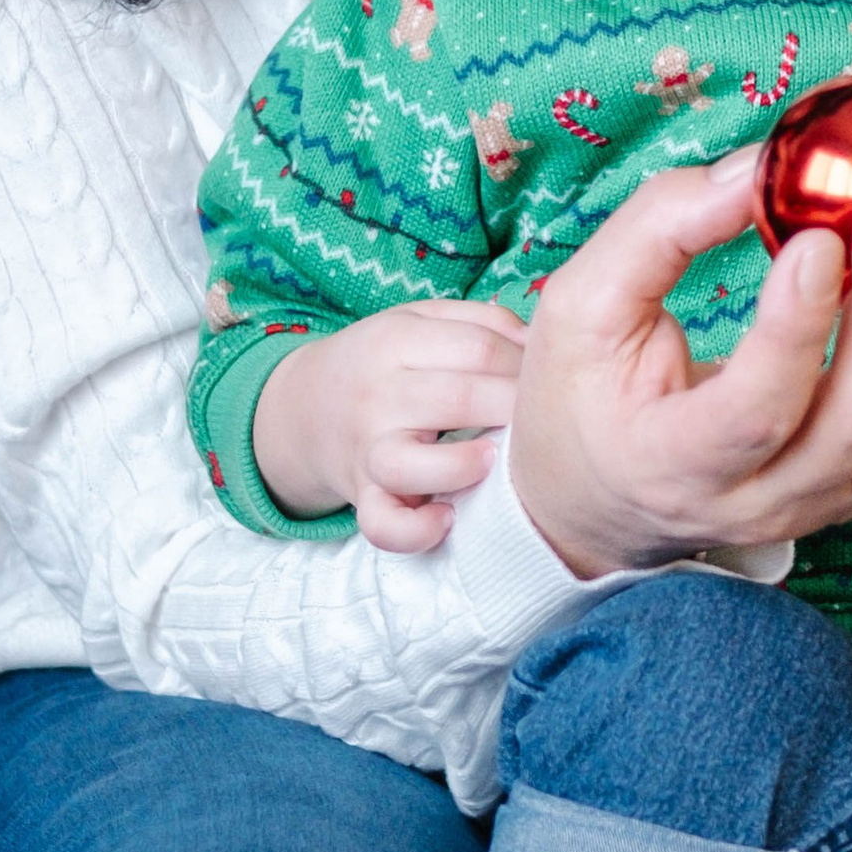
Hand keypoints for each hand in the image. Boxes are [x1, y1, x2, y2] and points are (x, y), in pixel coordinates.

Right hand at [251, 302, 523, 555]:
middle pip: (458, 398)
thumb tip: (542, 343)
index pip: (478, 347)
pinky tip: (448, 517)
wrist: (303, 410)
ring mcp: (367, 451)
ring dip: (461, 467)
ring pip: (408, 465)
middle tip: (543, 420)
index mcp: (395, 341)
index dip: (525, 363)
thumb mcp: (419, 321)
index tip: (548, 378)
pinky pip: (382, 524)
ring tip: (492, 461)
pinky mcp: (362, 497)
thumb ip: (481, 321)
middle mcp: (377, 395)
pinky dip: (416, 530)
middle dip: (513, 408)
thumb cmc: (383, 364)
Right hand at [508, 148, 851, 579]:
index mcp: (673, 460)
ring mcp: (830, 498)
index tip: (814, 237)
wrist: (599, 498)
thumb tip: (761, 166)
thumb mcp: (581, 305)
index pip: (754, 411)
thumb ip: (660, 230)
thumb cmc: (584, 396)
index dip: (794, 329)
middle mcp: (765, 498)